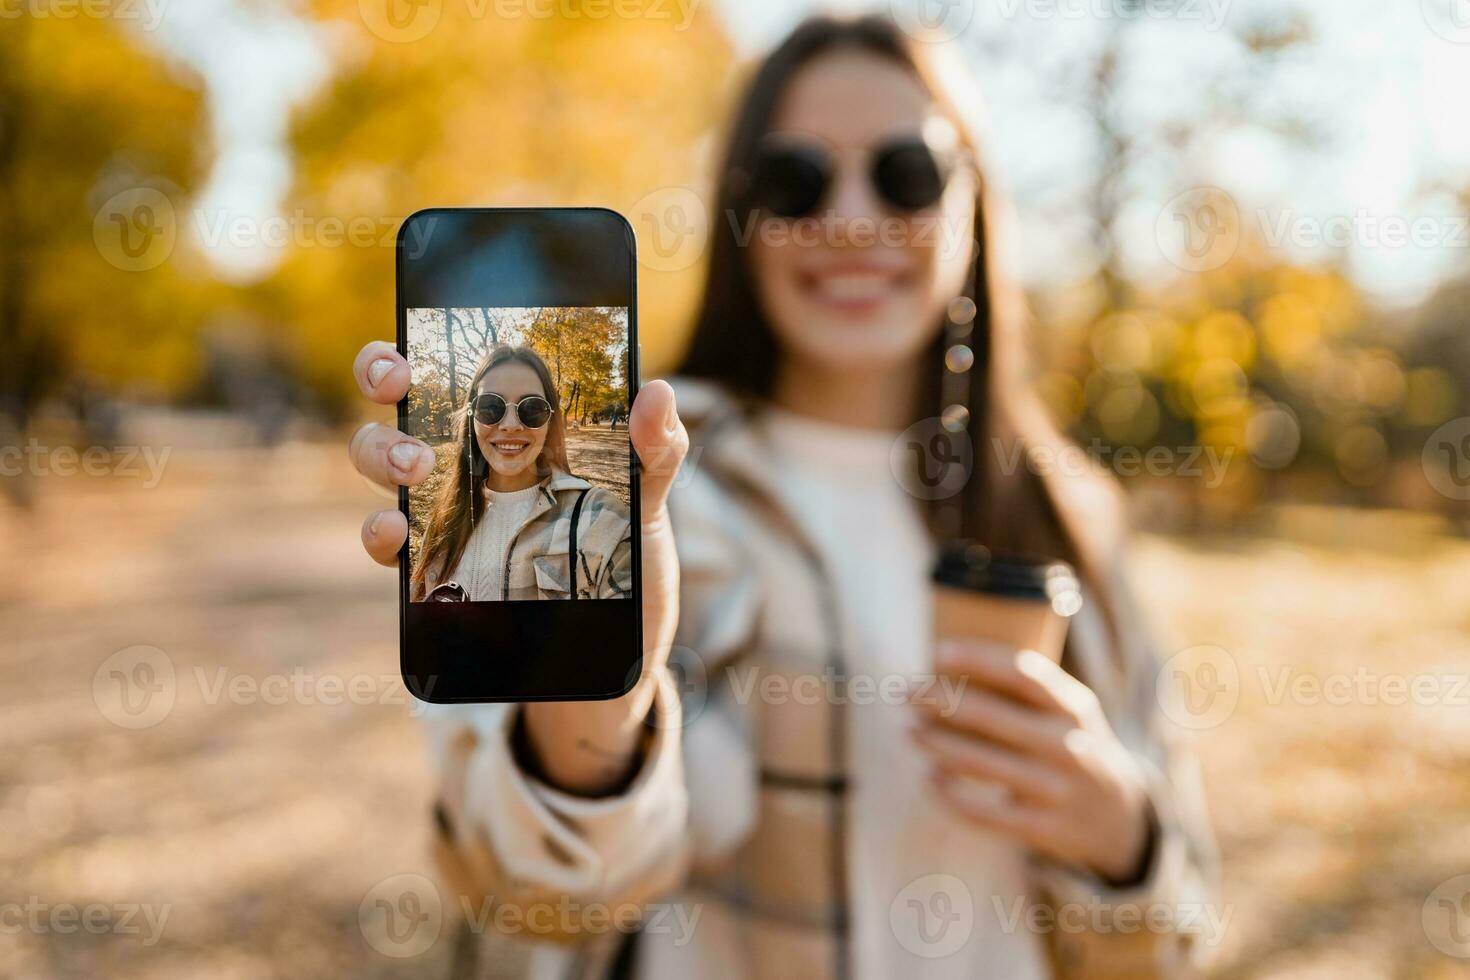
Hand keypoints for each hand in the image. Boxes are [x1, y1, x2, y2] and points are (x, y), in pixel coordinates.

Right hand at [350, 341, 688, 794]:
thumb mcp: (651, 506)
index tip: (414, 334)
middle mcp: (468, 462)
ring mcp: (447, 515)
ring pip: (381, 462)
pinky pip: (389, 544)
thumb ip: (657, 451)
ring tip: (413, 466)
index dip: (424, 340)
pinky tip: (396, 536)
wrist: (616, 658)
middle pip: (401, 399)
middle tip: (400, 383)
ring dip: (381, 451)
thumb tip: (655, 391)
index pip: (458, 367)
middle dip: (383, 376)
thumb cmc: (629, 567)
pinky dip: (380, 534)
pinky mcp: (439, 572)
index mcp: (516, 427)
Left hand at [911, 641, 1151, 882]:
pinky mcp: (1043, 828)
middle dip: (941, 701)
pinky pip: (983, 812)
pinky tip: (930, 779)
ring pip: (981, 763)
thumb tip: (946, 663)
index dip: (977, 660)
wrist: (1118, 817)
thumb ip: (1026, 690)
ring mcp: (1057, 789)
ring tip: (911, 732)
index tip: (935, 653)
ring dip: (937, 745)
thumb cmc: (1072, 745)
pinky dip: (949, 796)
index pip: (1023, 673)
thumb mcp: (1068, 712)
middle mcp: (1069, 745)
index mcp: (1073, 707)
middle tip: (906, 694)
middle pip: (991, 716)